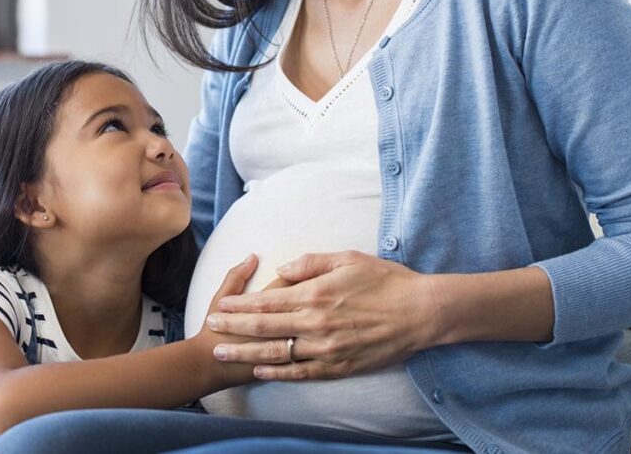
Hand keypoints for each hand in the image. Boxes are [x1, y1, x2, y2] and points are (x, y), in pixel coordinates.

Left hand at [205, 250, 436, 380]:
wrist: (421, 313)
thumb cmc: (385, 280)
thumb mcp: (347, 258)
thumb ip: (310, 264)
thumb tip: (280, 271)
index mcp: (316, 294)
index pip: (267, 301)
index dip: (240, 304)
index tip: (219, 304)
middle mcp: (317, 323)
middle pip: (264, 327)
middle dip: (233, 327)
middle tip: (209, 327)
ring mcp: (327, 348)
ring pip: (277, 352)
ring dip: (245, 352)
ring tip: (221, 352)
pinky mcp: (340, 366)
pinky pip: (302, 372)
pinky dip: (278, 372)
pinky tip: (259, 369)